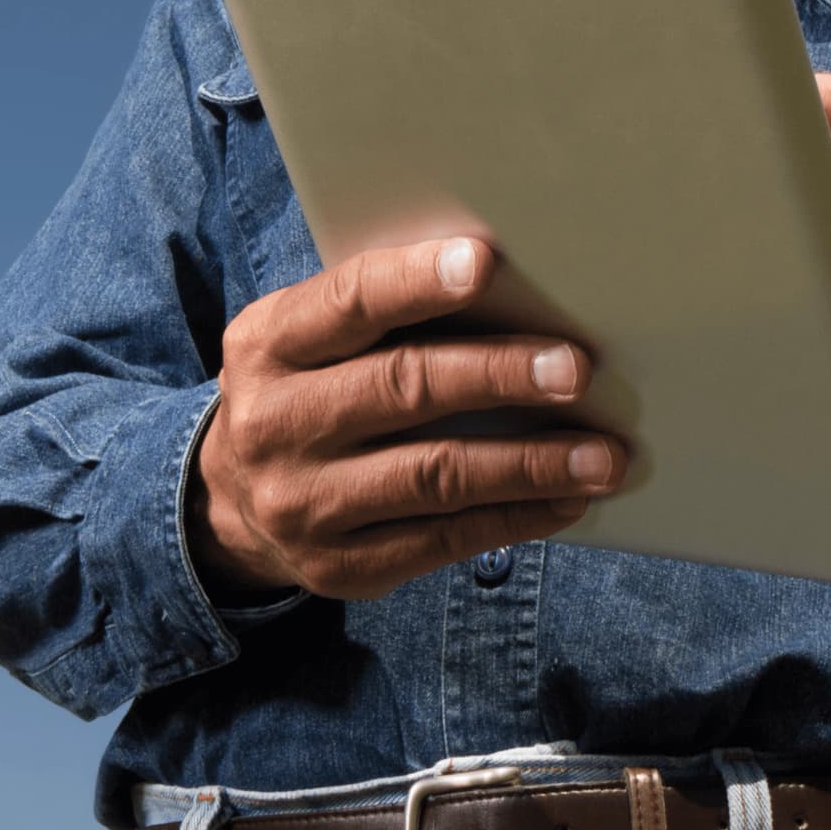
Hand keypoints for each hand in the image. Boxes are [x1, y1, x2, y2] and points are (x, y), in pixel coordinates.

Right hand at [188, 237, 629, 600]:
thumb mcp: (307, 340)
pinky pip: (443, 540)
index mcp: (268, 344)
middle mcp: (276, 423)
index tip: (486, 264)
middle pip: (401, 388)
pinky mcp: (340, 566)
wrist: (228, 502)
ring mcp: (304, 503)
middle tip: (575, 369)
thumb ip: (381, 315)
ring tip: (602, 455)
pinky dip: (515, 518)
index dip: (417, 281)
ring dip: (529, 464)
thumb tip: (515, 289)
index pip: (348, 301)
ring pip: (433, 475)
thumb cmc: (306, 392)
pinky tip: (566, 500)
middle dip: (498, 375)